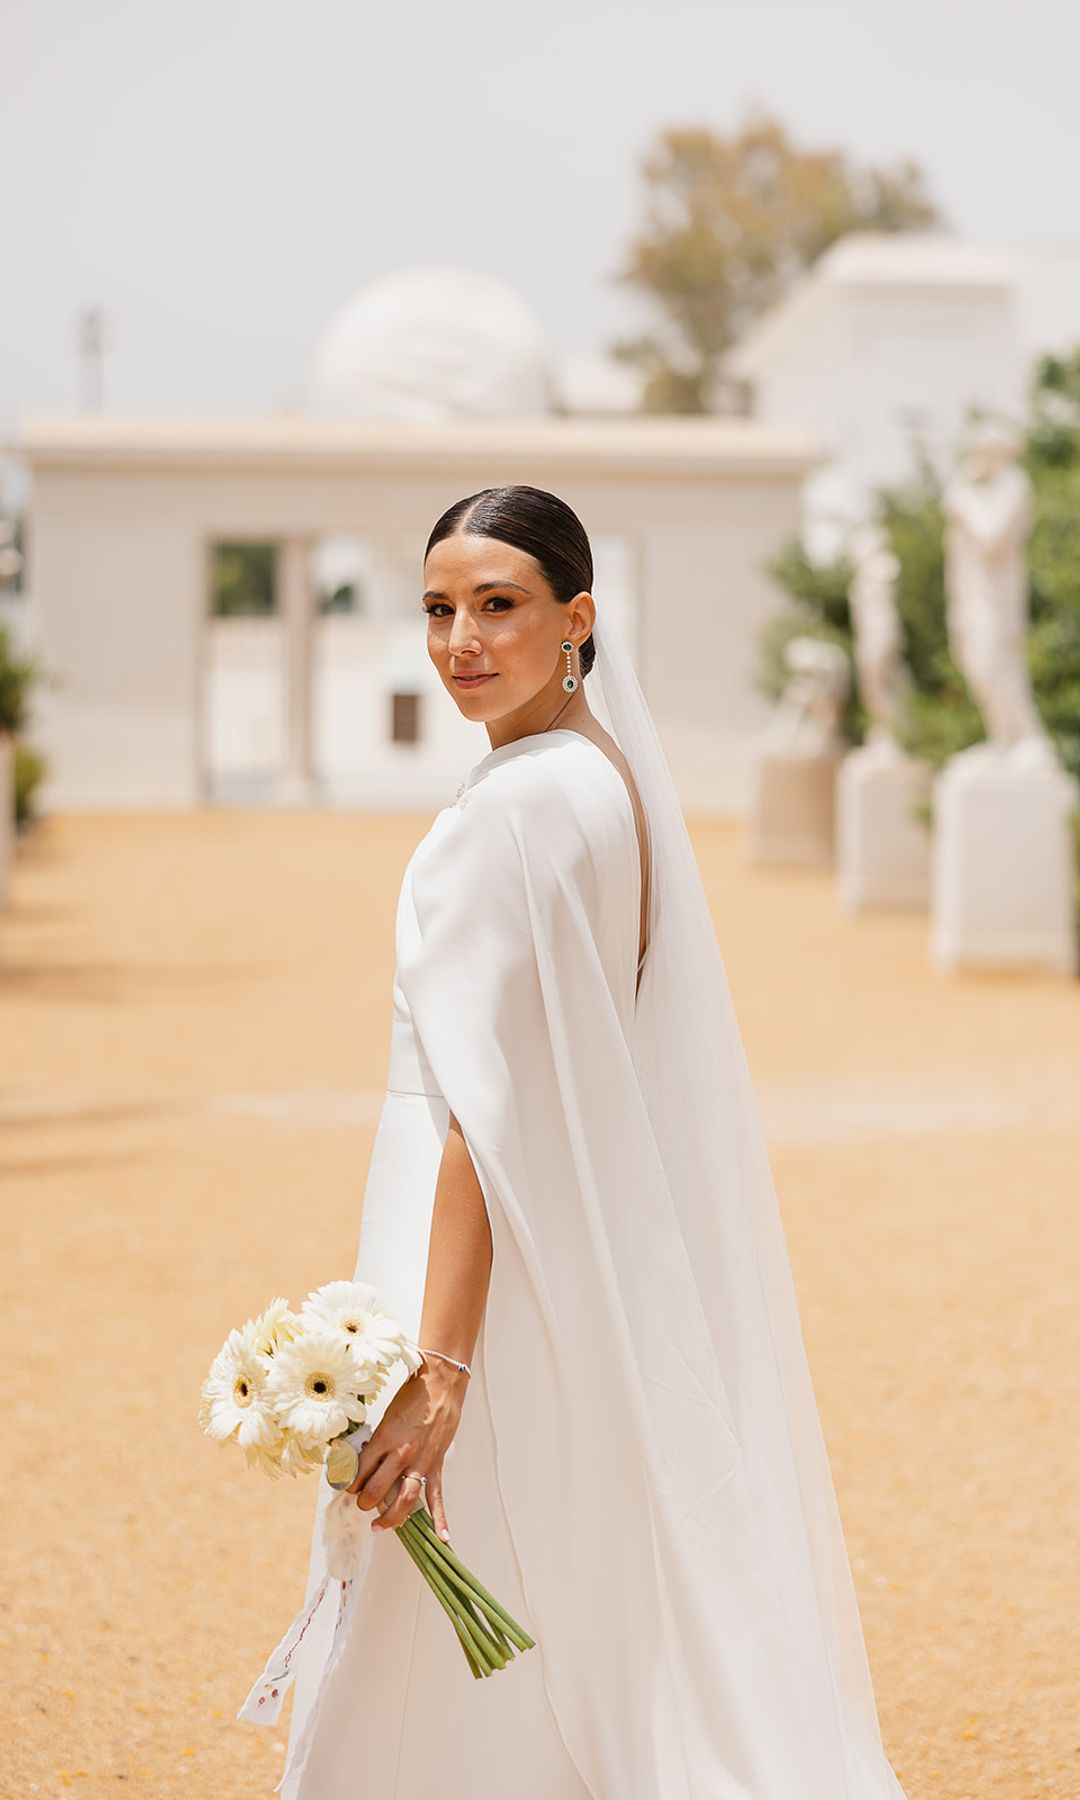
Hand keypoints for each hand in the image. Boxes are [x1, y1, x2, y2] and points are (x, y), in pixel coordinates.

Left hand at [347, 1361, 466, 1538]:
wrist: (441, 1383)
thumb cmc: (413, 1395)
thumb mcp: (386, 1416)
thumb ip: (377, 1440)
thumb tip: (366, 1459)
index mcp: (384, 1439)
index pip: (359, 1471)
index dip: (349, 1483)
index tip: (346, 1486)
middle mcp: (401, 1454)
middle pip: (376, 1490)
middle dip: (364, 1501)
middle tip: (361, 1502)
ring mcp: (420, 1462)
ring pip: (403, 1500)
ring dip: (389, 1518)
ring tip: (379, 1526)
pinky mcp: (436, 1465)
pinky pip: (437, 1497)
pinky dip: (440, 1519)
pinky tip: (442, 1537)